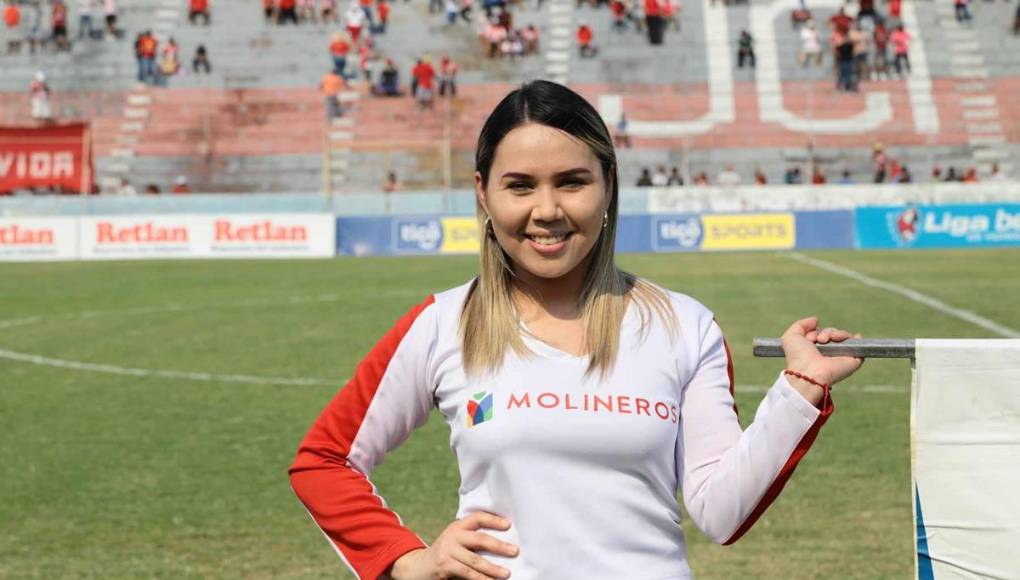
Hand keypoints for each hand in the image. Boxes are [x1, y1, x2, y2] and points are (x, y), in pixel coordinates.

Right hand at [386, 512, 518, 579]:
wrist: (419, 567)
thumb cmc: (446, 555)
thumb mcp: (456, 541)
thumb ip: (471, 540)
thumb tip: (502, 546)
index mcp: (457, 526)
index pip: (477, 517)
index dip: (493, 519)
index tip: (508, 524)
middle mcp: (452, 535)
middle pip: (479, 539)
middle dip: (499, 546)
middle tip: (514, 551)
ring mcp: (447, 550)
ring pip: (475, 560)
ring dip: (492, 568)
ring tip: (506, 573)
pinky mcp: (444, 565)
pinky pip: (467, 573)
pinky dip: (480, 579)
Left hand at [781, 316, 863, 399]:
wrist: (809, 372)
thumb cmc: (798, 356)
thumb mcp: (791, 336)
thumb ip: (801, 324)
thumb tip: (816, 320)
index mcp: (815, 350)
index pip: (821, 334)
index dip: (817, 332)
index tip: (811, 337)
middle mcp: (829, 353)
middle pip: (834, 334)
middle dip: (828, 332)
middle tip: (820, 339)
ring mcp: (842, 356)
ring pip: (845, 337)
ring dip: (837, 333)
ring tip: (829, 340)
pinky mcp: (853, 360)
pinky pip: (859, 345)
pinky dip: (856, 338)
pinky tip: (850, 337)